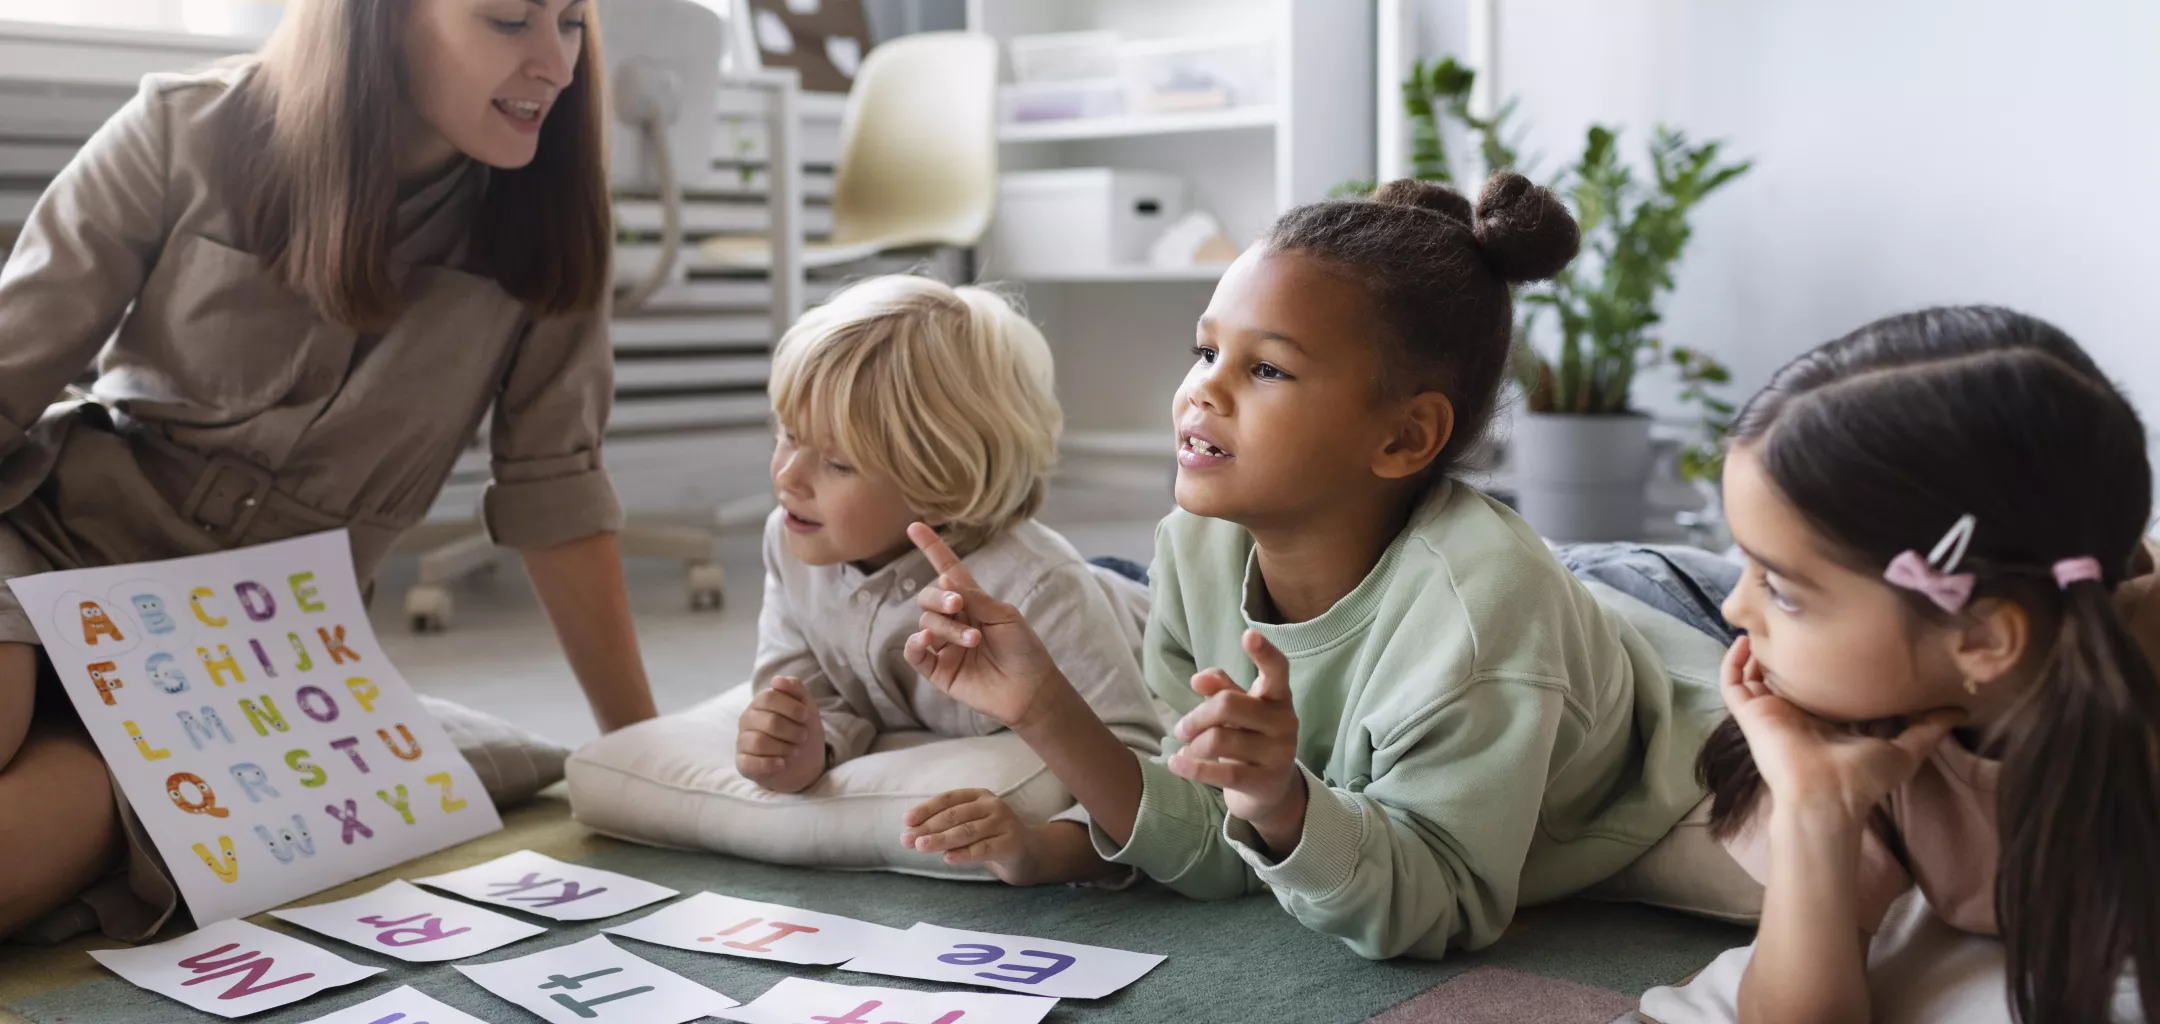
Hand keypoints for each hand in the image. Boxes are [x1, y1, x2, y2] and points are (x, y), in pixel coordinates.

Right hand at [735, 676, 826, 793]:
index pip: (768, 698)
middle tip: (803, 737)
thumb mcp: (807, 707)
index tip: (805, 717)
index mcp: (760, 703)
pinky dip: (771, 764)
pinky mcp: (743, 764)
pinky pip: (751, 763)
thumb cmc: (802, 731)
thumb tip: (777, 680)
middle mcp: (747, 720)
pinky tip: (782, 763)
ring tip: (795, 751)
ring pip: (759, 743)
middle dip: (793, 731)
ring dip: (785, 748)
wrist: (805, 763)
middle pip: (769, 722)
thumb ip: (795, 689)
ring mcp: (743, 742)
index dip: (791, 708)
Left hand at [900, 789, 1050, 884]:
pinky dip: (964, 854)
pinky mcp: (1011, 843)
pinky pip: (983, 849)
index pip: (948, 799)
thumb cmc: (991, 839)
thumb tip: (911, 833)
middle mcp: (992, 806)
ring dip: (940, 839)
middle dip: (928, 827)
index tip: (906, 821)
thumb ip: (946, 827)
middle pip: (955, 816)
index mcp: (979, 796)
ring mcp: (1004, 823)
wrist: (1029, 854)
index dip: (926, 809)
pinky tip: (947, 858)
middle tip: (907, 839)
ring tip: (920, 846)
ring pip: (966, 831)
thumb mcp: (970, 827)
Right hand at [903, 523, 1065, 728]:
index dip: (932, 548)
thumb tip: (944, 581)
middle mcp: (953, 620)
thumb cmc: (1024, 649)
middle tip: (959, 606)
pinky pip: (914, 652)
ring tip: (973, 640)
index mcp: (972, 602)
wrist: (1030, 688)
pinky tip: (928, 639)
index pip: (946, 570)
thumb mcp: (1004, 614)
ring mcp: (944, 646)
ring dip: (948, 627)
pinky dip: (916, 642)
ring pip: (926, 623)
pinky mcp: (938, 670)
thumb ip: (975, 597)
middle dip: (940, 598)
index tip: (915, 526)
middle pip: (928, 597)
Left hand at [1167, 629, 1306, 852]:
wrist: (1270, 791)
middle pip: (1228, 705)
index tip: (1248, 635)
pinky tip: (1176, 764)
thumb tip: (1199, 678)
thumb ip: (1222, 690)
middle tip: (1181, 729)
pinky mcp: (1265, 782)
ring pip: (1219, 740)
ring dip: (1192, 745)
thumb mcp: (1238, 711)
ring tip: (1185, 750)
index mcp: (1278, 698)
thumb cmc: (1250, 739)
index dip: (1264, 652)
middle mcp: (1284, 723)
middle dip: (1196, 716)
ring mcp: (1278, 754)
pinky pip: (1222, 773)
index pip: (1277, 670)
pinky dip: (1192, 768)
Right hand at [1720, 635, 1961, 828]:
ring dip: (1757, 649)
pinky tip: (1745, 639)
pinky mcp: (1750, 713)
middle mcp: (1795, 712)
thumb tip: (1960, 708)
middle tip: (1794, 617)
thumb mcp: (1905, 749)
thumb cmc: (1862, 776)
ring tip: (1766, 621)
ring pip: (1754, 674)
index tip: (1832, 632)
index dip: (1820, 660)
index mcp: (1826, 719)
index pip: (1818, 683)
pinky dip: (1734, 661)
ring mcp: (1769, 711)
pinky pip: (1732, 683)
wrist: (1827, 794)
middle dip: (1786, 648)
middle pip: (1783, 674)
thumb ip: (1929, 728)